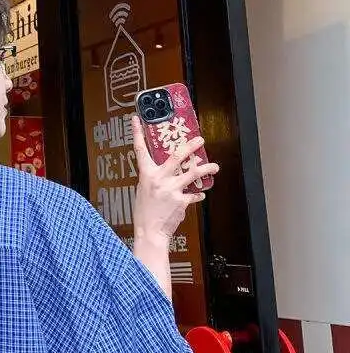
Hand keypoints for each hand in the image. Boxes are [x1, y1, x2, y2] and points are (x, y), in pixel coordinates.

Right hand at [131, 114, 218, 242]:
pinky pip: (194, 195)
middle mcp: (159, 180)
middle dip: (191, 146)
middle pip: (177, 156)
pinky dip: (198, 195)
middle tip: (200, 140)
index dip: (137, 133)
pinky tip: (200, 195)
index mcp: (146, 175)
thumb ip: (154, 179)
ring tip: (214, 167)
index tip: (137, 120)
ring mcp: (171, 190)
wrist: (150, 232)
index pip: (140, 150)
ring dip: (207, 168)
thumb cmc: (145, 213)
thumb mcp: (144, 191)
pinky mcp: (182, 201)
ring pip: (194, 173)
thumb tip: (165, 171)